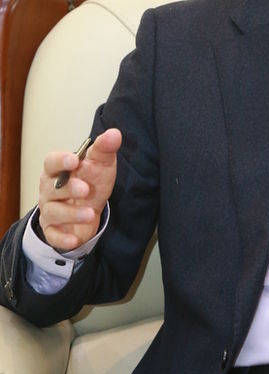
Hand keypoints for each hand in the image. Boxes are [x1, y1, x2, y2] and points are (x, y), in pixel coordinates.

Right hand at [38, 128, 121, 250]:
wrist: (91, 207)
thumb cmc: (91, 180)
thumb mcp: (101, 163)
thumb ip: (105, 149)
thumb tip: (114, 134)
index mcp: (57, 169)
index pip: (51, 161)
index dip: (61, 160)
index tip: (74, 160)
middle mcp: (49, 189)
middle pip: (51, 188)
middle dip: (68, 189)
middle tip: (86, 189)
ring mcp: (49, 210)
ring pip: (53, 212)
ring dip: (72, 214)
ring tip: (90, 214)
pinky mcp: (53, 230)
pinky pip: (53, 236)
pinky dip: (63, 239)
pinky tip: (75, 239)